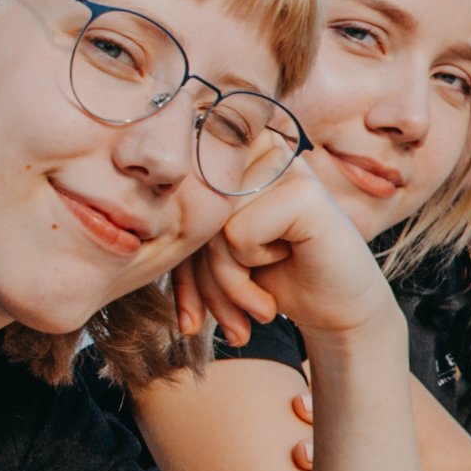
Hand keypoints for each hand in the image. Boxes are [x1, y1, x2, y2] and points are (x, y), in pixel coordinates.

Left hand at [174, 149, 396, 350]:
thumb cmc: (279, 279)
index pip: (181, 199)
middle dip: (203, 282)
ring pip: (213, 227)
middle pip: (195, 213)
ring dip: (229, 284)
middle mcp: (260, 148)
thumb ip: (186, 234)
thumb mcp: (218, 257)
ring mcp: (284, 164)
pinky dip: (254, 265)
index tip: (191, 315)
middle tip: (232, 323)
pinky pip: (238, 233)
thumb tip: (131, 236)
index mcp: (239, 153)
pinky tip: (286, 265)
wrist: (340, 310)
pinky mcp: (303, 189)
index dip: (180, 262)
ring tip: (259, 306)